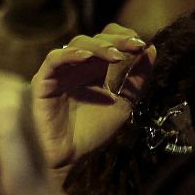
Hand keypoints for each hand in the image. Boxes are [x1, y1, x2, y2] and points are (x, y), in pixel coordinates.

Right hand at [31, 25, 152, 170]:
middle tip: (134, 46)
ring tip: (116, 56)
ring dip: (98, 47)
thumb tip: (151, 50)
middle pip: (94, 39)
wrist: (70, 157)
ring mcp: (59, 73)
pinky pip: (53, 60)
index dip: (123, 37)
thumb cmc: (93, 133)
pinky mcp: (43, 81)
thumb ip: (136, 79)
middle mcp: (76, 67)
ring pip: (75, 45)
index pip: (107, 41)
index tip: (141, 45)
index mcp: (94, 70)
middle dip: (116, 41)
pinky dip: (69, 55)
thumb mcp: (124, 104)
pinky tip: (86, 57)